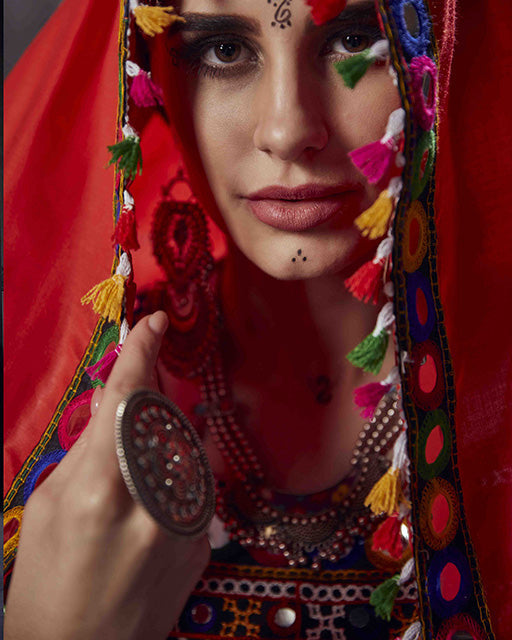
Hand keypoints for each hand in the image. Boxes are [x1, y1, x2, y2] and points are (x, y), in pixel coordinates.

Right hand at [4, 312, 209, 639]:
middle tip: (140, 389)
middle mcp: (150, 503)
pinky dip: (176, 472)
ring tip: (139, 454)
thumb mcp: (47, 507)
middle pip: (163, 416)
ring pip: (185, 445)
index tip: (156, 321)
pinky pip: (196, 483)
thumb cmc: (47, 584)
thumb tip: (117, 409)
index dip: (142, 353)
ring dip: (165, 433)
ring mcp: (185, 524)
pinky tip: (155, 488)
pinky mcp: (203, 542)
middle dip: (152, 394)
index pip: (126, 400)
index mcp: (98, 490)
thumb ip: (86, 453)